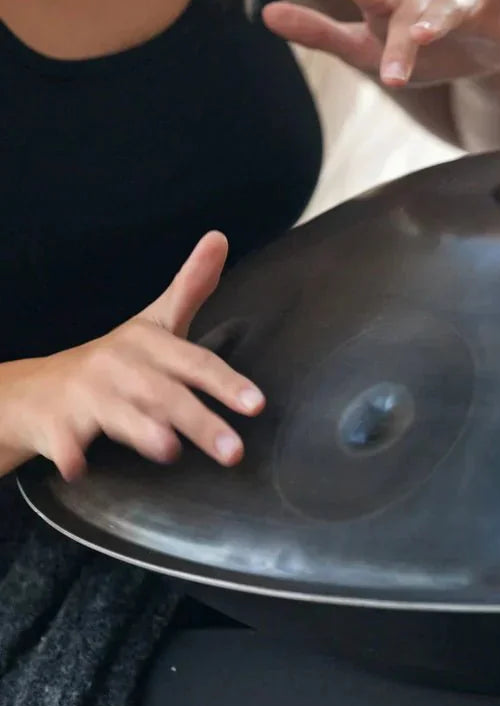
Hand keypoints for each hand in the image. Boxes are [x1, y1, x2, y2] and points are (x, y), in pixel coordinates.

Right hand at [0, 232, 264, 480]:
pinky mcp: (55, 424)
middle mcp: (118, 366)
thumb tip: (220, 236)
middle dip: (200, 422)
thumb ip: (192, 287)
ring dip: (142, 431)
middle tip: (234, 452)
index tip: (257, 404)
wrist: (36, 390)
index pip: (196, 363)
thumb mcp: (155, 323)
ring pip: (118, 414)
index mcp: (147, 343)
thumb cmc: (115, 361)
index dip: (227, 383)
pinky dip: (70, 454)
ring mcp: (85, 395)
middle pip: (164, 394)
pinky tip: (80, 469)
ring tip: (169, 451)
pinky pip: (63, 441)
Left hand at [263, 0, 499, 87]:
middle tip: (378, 25)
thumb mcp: (365, 48)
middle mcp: (418, 1)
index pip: (369, 5)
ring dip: (434, 22)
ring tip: (422, 35)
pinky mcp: (491, 14)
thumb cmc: (413, 48)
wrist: (476, 56)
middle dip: (394, 31)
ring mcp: (455, 5)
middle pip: (402, 14)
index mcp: (387, 10)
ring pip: (443, 12)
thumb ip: (319, 33)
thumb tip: (265, 13)